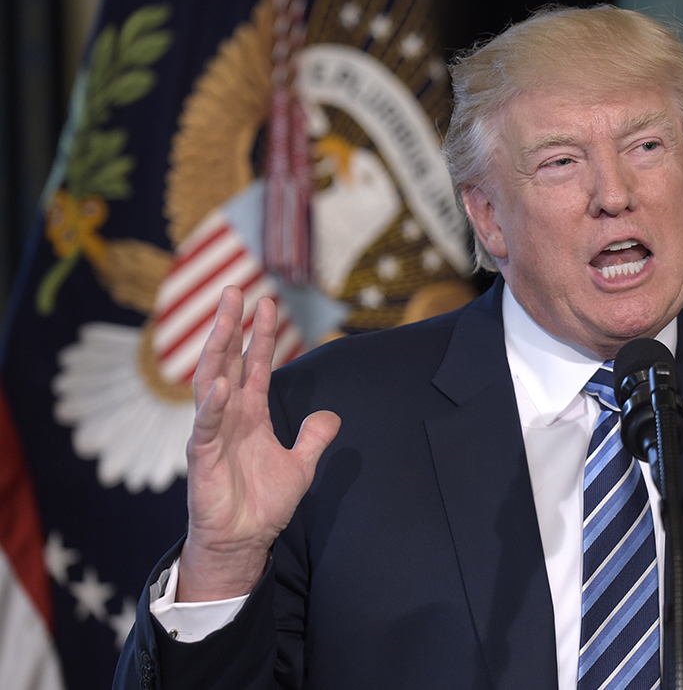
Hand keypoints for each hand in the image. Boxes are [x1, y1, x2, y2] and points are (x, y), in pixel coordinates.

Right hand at [177, 286, 340, 600]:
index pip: (254, 365)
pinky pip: (206, 425)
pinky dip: (213, 404)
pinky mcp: (202, 456)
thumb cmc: (264, 503)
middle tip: (237, 290)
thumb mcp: (301, 466)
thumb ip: (314, 438)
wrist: (244, 540)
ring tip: (225, 318)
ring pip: (211, 381)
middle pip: (229, 361)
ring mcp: (213, 433)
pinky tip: (221, 383)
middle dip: (233, 326)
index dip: (260, 335)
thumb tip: (331, 416)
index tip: (265, 303)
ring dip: (218, 349)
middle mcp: (230, 416)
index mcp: (251, 415)